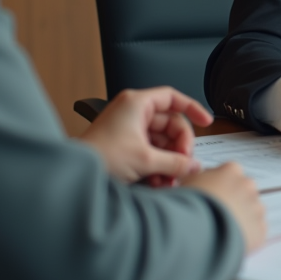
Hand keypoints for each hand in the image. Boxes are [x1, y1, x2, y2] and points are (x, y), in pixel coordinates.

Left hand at [77, 87, 211, 182]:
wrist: (74, 176)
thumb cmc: (99, 157)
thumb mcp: (145, 160)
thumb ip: (176, 162)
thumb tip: (193, 165)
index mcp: (136, 104)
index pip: (172, 98)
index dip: (192, 108)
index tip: (206, 121)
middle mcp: (132, 113)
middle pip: (169, 124)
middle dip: (179, 147)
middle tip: (184, 163)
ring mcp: (127, 129)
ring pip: (161, 141)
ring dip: (168, 161)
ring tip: (170, 178)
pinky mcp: (124, 145)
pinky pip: (150, 152)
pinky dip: (157, 166)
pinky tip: (160, 181)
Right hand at [182, 163, 266, 251]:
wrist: (198, 230)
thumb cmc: (189, 205)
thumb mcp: (187, 182)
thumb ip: (199, 179)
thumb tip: (200, 181)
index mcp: (231, 171)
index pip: (230, 173)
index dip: (220, 186)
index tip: (212, 196)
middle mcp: (248, 186)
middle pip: (244, 192)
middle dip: (234, 201)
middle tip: (217, 214)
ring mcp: (256, 207)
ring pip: (252, 212)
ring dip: (242, 218)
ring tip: (222, 230)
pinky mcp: (260, 229)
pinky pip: (256, 231)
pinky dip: (247, 236)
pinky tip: (231, 240)